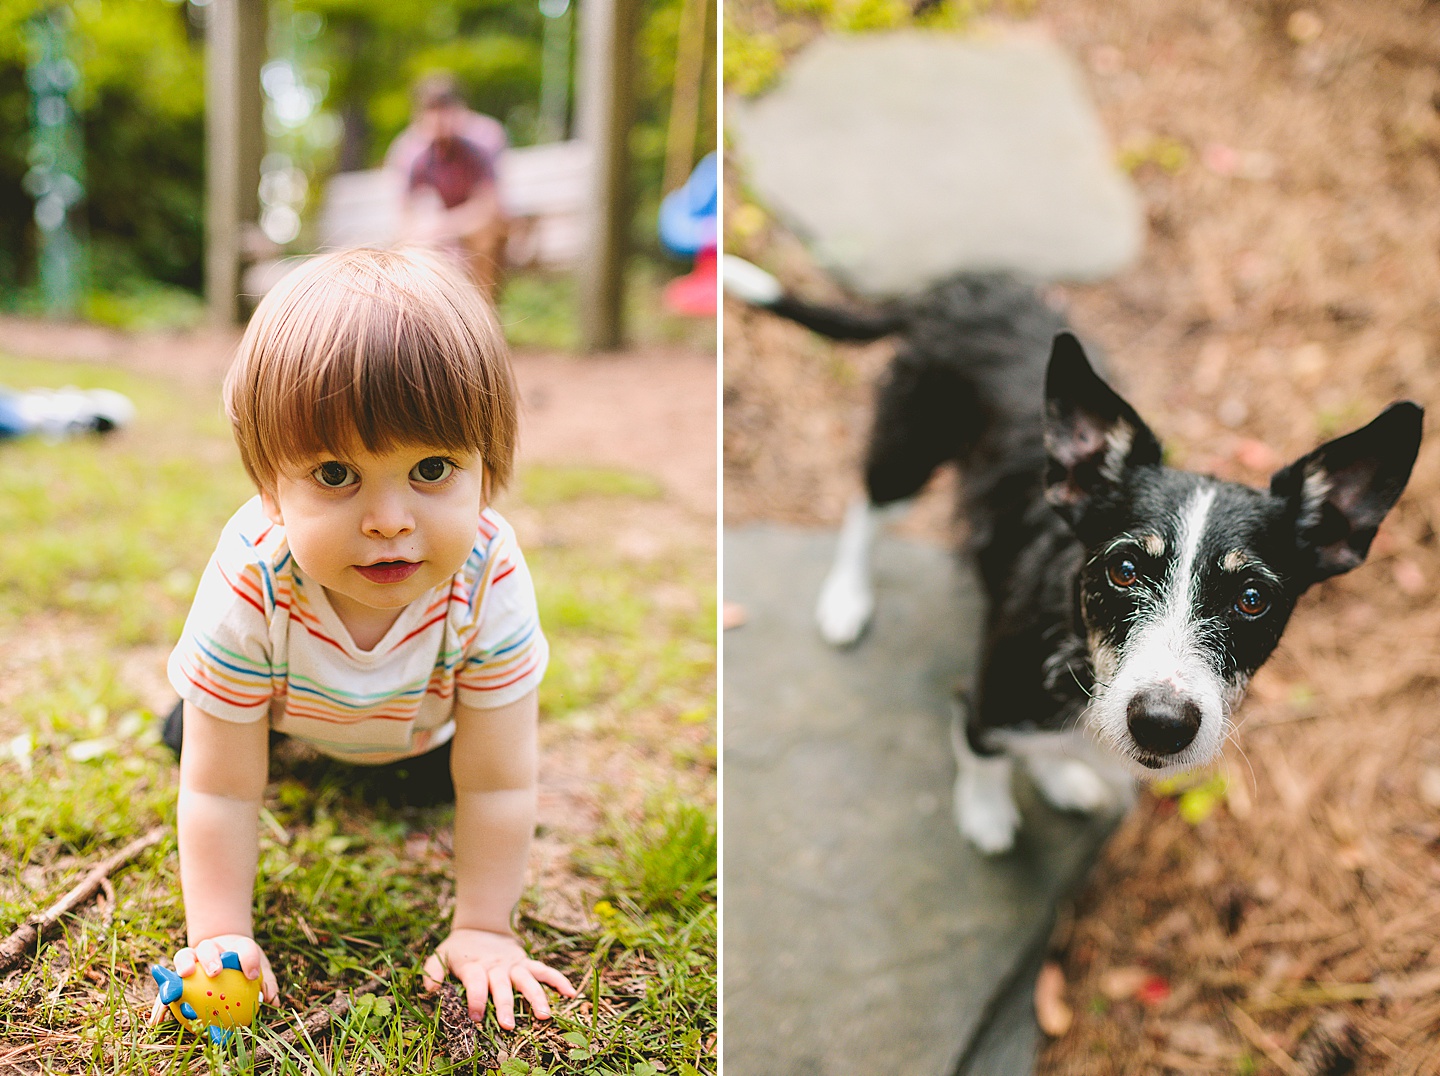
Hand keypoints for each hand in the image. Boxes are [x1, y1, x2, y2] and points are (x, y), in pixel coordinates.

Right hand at [148, 934, 277, 1025]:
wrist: (222, 955)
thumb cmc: (243, 966)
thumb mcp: (258, 970)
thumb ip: (267, 984)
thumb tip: (273, 1000)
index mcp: (235, 947)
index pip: (245, 948)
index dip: (250, 959)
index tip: (252, 975)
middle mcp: (211, 948)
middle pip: (209, 947)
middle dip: (211, 958)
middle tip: (215, 972)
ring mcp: (192, 956)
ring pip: (185, 955)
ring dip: (184, 965)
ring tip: (183, 976)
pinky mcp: (176, 971)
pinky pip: (166, 984)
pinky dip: (161, 998)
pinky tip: (156, 1019)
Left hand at [422, 928, 575, 1028]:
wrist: (481, 924)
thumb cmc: (459, 948)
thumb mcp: (441, 956)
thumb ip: (433, 973)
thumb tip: (429, 991)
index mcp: (474, 966)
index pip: (476, 982)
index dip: (475, 998)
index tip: (476, 1017)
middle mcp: (496, 965)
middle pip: (502, 985)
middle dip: (506, 1005)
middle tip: (509, 1025)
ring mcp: (513, 964)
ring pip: (527, 979)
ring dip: (536, 996)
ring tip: (544, 1015)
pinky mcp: (525, 962)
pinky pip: (544, 970)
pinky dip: (558, 979)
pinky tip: (570, 993)